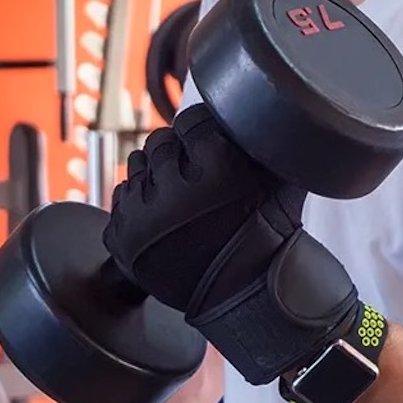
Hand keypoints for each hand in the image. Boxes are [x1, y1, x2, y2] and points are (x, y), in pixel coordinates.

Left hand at [104, 105, 359, 385]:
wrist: (248, 296)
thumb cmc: (270, 238)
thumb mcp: (283, 180)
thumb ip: (266, 141)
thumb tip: (257, 105)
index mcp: (218, 168)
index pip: (191, 120)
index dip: (201, 134)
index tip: (207, 147)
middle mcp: (177, 191)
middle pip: (159, 142)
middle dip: (177, 154)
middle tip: (194, 177)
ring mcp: (145, 219)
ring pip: (135, 167)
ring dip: (155, 176)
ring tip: (179, 199)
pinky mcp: (124, 242)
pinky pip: (119, 199)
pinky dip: (138, 204)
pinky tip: (163, 218)